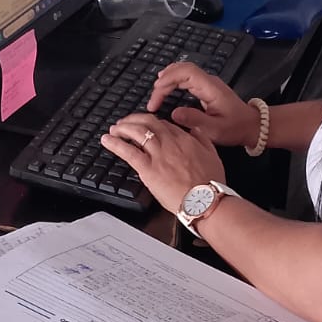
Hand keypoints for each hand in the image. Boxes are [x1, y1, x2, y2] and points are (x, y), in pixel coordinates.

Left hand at [101, 112, 226, 213]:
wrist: (205, 201)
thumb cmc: (210, 184)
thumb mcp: (213, 155)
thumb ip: (203, 139)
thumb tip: (195, 130)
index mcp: (185, 139)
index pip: (164, 124)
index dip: (151, 123)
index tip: (145, 125)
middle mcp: (170, 143)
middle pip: (148, 123)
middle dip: (134, 120)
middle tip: (125, 123)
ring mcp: (158, 155)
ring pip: (136, 132)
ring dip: (122, 128)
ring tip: (114, 129)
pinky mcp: (148, 169)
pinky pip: (128, 151)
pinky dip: (115, 143)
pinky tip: (107, 140)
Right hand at [147, 62, 258, 147]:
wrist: (251, 126)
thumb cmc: (235, 128)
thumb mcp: (215, 130)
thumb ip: (194, 120)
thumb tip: (174, 113)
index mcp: (211, 88)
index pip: (186, 72)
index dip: (168, 80)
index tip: (156, 95)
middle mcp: (209, 81)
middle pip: (181, 69)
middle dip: (164, 81)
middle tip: (153, 101)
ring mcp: (207, 83)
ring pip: (183, 71)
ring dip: (167, 80)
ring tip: (155, 93)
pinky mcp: (206, 88)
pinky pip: (186, 78)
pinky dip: (173, 82)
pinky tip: (165, 89)